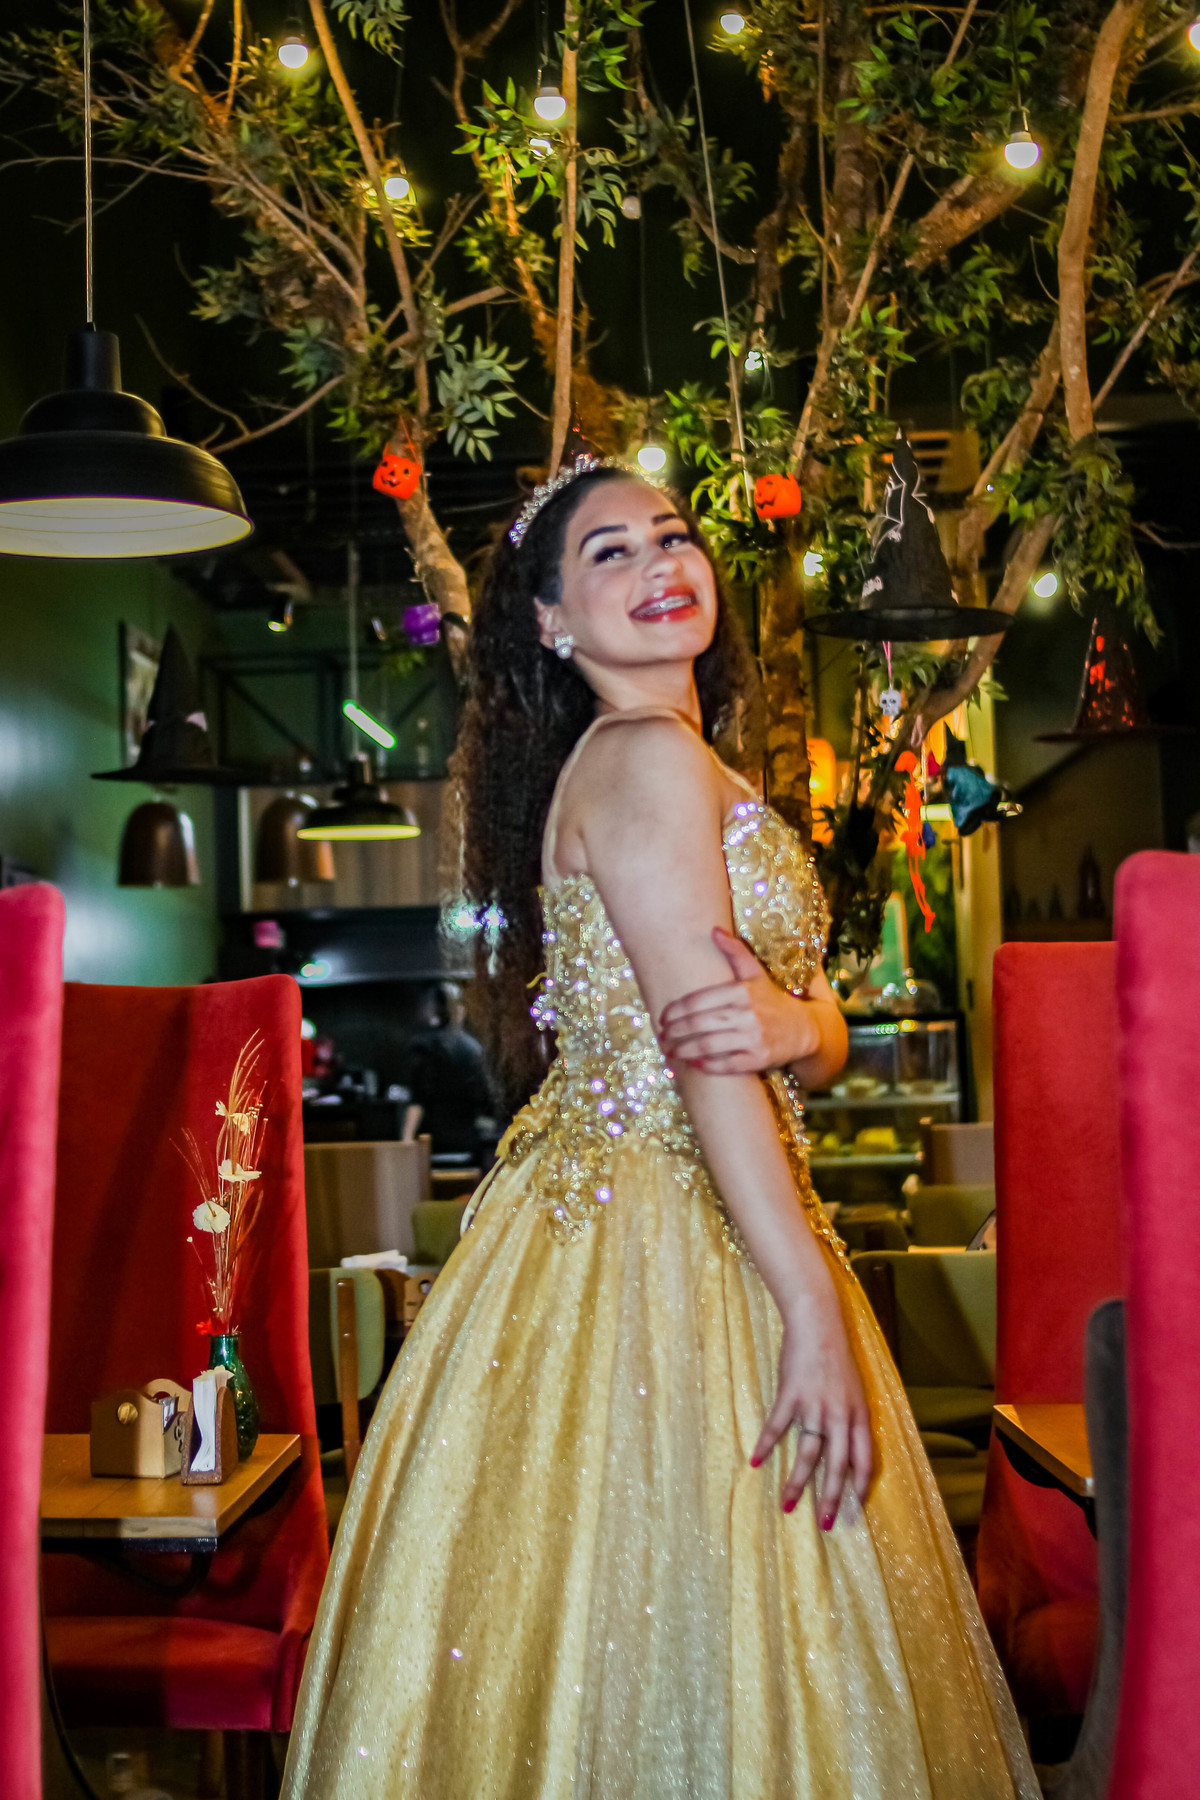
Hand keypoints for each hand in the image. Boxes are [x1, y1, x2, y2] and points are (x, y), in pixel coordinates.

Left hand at [657, 927, 820, 1072]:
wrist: (804, 1029)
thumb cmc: (772, 1000)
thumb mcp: (756, 974)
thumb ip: (735, 952)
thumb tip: (715, 931)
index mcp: (742, 992)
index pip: (699, 1001)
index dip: (676, 1011)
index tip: (662, 1018)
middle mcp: (748, 1014)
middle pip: (700, 1024)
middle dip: (675, 1032)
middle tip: (662, 1037)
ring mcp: (754, 1038)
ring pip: (709, 1045)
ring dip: (685, 1050)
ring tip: (670, 1051)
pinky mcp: (759, 1059)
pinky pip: (727, 1065)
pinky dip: (707, 1066)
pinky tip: (693, 1064)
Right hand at [750, 1294, 872, 1524]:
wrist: (818, 1326)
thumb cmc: (837, 1358)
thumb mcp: (855, 1391)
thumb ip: (853, 1420)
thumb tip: (849, 1449)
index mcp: (859, 1416)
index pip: (865, 1461)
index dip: (860, 1488)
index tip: (854, 1510)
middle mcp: (840, 1416)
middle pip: (837, 1466)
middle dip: (831, 1499)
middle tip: (825, 1523)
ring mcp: (815, 1407)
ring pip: (807, 1455)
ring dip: (798, 1483)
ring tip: (789, 1505)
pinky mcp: (791, 1396)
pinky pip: (777, 1428)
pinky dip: (766, 1446)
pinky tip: (757, 1462)